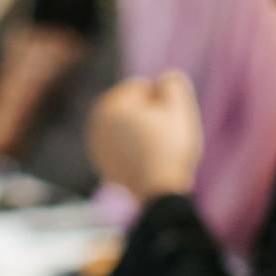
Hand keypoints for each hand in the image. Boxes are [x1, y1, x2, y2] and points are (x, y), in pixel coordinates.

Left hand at [88, 71, 202, 202]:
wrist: (159, 193)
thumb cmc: (170, 148)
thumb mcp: (178, 106)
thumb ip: (171, 82)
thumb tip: (161, 81)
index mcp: (109, 104)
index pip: (141, 87)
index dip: (160, 103)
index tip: (164, 124)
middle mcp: (96, 122)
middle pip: (133, 107)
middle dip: (149, 117)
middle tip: (161, 139)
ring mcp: (97, 144)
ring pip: (130, 126)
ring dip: (144, 133)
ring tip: (155, 152)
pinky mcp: (103, 162)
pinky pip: (126, 145)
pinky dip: (136, 149)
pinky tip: (146, 163)